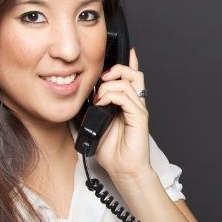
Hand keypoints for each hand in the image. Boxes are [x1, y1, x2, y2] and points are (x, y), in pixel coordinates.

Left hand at [93, 48, 150, 181]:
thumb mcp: (96, 124)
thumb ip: (93, 108)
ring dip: (109, 85)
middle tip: (102, 75)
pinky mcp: (139, 118)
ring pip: (129, 82)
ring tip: (98, 97)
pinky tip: (102, 103)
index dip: (126, 62)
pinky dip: (112, 96)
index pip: (130, 77)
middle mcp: (135, 104)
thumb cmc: (112, 151)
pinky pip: (127, 98)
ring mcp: (138, 110)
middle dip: (117, 68)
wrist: (124, 170)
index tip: (117, 51)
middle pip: (134, 73)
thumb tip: (82, 96)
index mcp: (126, 104)